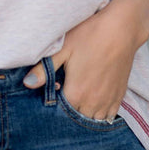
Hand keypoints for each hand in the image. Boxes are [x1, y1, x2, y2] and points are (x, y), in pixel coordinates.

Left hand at [22, 4, 140, 121]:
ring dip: (85, 113)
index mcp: (76, 94)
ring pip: (93, 119)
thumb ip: (44, 70)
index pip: (60, 112)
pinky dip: (101, 113)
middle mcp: (93, 103)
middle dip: (69, 110)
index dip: (55, 103)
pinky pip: (109, 116)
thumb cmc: (90, 35)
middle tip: (66, 91)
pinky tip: (95, 101)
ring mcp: (108, 101)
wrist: (121, 29)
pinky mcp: (120, 96)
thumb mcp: (63, 49)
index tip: (55, 90)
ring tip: (80, 97)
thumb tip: (27, 84)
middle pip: (76, 118)